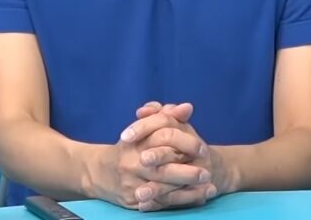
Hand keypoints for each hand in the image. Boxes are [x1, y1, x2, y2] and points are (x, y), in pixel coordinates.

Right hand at [89, 102, 212, 210]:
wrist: (101, 172)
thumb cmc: (131, 147)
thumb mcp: (145, 128)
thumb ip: (166, 116)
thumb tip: (187, 107)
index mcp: (137, 141)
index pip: (165, 137)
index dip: (186, 143)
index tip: (203, 149)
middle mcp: (132, 162)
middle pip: (164, 167)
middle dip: (188, 171)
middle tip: (208, 173)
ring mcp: (131, 182)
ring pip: (162, 188)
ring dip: (188, 190)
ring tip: (209, 188)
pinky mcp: (132, 199)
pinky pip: (158, 203)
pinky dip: (179, 201)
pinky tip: (198, 199)